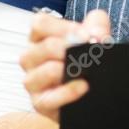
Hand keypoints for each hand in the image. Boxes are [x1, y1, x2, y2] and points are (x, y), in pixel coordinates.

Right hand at [18, 8, 110, 122]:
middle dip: (67, 49)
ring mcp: (34, 82)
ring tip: (84, 68)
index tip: (84, 34)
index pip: (39, 24)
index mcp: (41, 38)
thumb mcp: (94, 36)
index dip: (63, 27)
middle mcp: (32, 59)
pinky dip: (67, 92)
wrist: (95, 89)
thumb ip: (97, 24)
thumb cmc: (87, 59)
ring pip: (41, 74)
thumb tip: (96, 34)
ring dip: (65, 70)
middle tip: (87, 51)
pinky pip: (48, 100)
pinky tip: (84, 86)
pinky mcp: (41, 103)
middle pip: (42, 48)